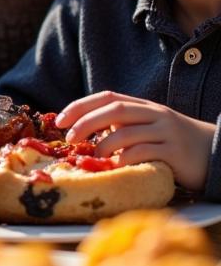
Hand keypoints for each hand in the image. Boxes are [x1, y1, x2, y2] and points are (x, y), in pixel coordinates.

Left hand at [55, 91, 213, 190]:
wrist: (217, 153)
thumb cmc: (174, 144)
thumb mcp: (148, 128)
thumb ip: (123, 126)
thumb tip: (84, 131)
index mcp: (144, 106)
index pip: (107, 97)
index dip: (80, 106)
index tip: (60, 120)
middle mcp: (155, 114)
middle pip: (113, 111)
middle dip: (85, 123)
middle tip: (69, 140)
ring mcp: (166, 132)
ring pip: (125, 133)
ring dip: (103, 147)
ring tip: (94, 158)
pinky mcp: (174, 153)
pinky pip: (142, 153)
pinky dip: (123, 160)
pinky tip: (116, 168)